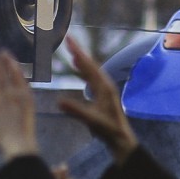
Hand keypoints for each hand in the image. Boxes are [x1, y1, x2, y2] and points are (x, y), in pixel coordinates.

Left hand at [0, 39, 40, 162]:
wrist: (20, 146)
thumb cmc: (24, 134)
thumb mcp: (27, 114)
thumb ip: (20, 102)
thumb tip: (12, 96)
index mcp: (25, 94)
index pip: (16, 73)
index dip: (8, 61)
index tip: (2, 52)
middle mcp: (14, 92)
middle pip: (2, 70)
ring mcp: (2, 98)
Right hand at [57, 36, 138, 163]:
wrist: (121, 139)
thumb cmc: (108, 130)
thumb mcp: (91, 120)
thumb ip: (76, 111)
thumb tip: (58, 101)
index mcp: (103, 87)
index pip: (89, 66)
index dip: (78, 52)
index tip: (69, 40)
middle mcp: (105, 85)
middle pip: (91, 64)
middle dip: (79, 51)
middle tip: (68, 39)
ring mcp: (105, 89)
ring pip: (92, 69)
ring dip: (82, 59)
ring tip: (71, 50)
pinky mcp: (103, 94)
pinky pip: (91, 77)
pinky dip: (83, 70)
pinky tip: (78, 68)